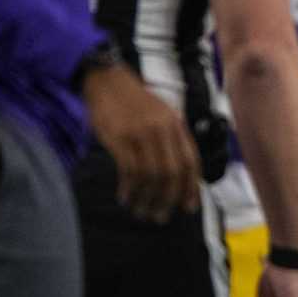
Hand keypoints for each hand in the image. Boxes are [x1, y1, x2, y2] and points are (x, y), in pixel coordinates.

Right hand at [83, 63, 199, 220]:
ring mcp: (141, 134)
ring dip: (147, 198)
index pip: (191, 162)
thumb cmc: (133, 102)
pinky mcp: (119, 138)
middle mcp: (162, 130)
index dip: (191, 188)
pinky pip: (129, 170)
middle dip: (168, 199)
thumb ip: (171, 139)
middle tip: (161, 216)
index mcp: (176, 125)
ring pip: (151, 175)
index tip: (188, 207)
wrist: (106, 80)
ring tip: (142, 211)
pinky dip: (129, 188)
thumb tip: (179, 174)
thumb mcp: (161, 115)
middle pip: (172, 173)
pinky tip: (126, 198)